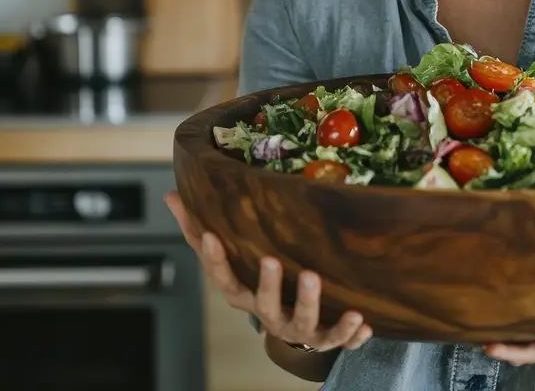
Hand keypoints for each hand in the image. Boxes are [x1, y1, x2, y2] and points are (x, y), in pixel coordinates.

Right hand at [165, 190, 372, 351]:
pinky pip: (340, 340)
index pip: (224, 280)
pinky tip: (363, 321)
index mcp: (245, 296)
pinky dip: (350, 334)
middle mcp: (269, 316)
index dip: (214, 260)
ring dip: (310, 303)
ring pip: (304, 323)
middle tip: (273, 261)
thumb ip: (200, 231)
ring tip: (315, 279)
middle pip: (264, 306)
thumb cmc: (258, 284)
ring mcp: (299, 329)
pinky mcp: (328, 337)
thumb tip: (171, 195)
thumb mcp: (232, 259)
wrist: (295, 329)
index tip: (211, 235)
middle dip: (268, 286)